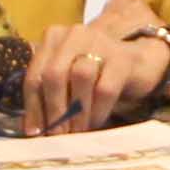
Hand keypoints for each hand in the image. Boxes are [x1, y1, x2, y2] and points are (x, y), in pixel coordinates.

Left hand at [17, 0, 169, 133]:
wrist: (137, 61)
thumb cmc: (94, 74)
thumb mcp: (67, 79)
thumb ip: (48, 96)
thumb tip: (32, 129)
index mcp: (53, 38)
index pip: (35, 75)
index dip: (33, 107)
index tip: (35, 132)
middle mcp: (74, 34)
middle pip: (54, 74)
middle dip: (53, 109)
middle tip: (57, 135)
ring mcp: (100, 42)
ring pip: (80, 77)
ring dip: (76, 111)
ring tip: (75, 132)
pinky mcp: (123, 58)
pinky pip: (105, 88)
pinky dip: (97, 111)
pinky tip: (94, 123)